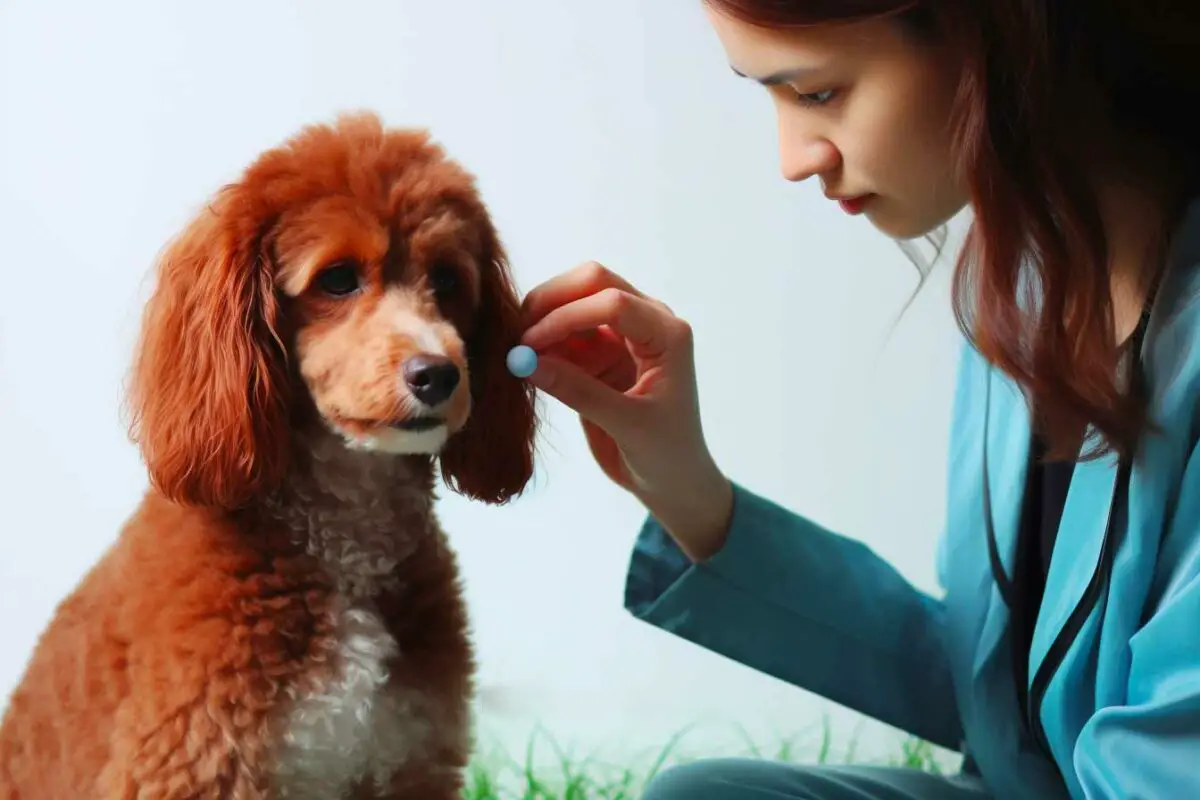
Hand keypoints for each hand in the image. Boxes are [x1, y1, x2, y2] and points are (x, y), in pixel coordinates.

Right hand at [520, 262, 733, 560]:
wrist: (673, 482)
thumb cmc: (667, 454)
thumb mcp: (627, 425)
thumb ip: (579, 391)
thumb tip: (526, 361)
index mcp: (667, 335)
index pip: (612, 303)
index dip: (567, 315)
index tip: (531, 343)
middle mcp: (646, 324)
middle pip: (593, 284)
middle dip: (552, 301)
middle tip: (515, 332)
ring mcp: (622, 337)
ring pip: (574, 304)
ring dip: (542, 321)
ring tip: (514, 352)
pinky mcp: (600, 355)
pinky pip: (565, 335)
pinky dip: (542, 343)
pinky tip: (523, 363)